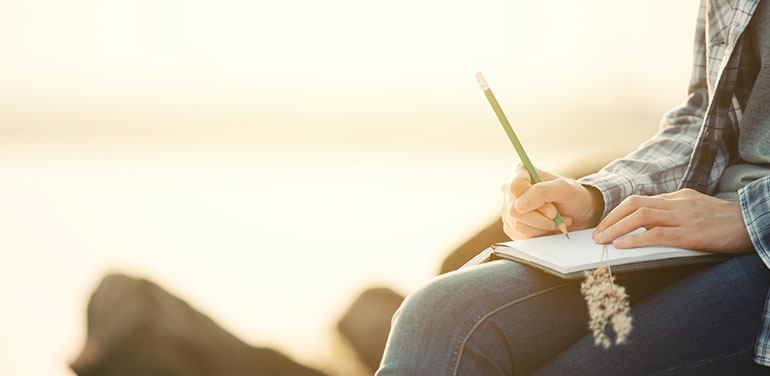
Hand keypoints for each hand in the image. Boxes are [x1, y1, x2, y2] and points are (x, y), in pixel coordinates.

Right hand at [501, 164, 604, 239]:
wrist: (578, 215)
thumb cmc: (573, 197)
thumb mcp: (565, 189)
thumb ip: (542, 192)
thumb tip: (518, 206)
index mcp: (520, 173)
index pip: (515, 187)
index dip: (534, 200)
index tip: (553, 208)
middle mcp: (510, 191)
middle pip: (515, 210)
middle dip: (541, 217)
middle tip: (556, 215)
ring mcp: (509, 210)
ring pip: (518, 226)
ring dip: (542, 226)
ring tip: (556, 221)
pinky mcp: (512, 227)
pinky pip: (520, 236)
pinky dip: (539, 234)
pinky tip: (548, 227)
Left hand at [592, 188, 752, 252]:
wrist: (756, 223)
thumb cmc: (726, 222)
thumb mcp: (697, 210)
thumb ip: (674, 213)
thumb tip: (648, 224)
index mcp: (678, 197)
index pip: (639, 201)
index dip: (617, 213)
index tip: (604, 225)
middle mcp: (678, 203)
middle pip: (634, 205)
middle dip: (611, 219)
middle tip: (596, 234)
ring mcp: (684, 217)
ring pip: (640, 217)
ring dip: (616, 229)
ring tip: (602, 241)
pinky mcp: (691, 234)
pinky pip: (657, 235)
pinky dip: (635, 240)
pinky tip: (621, 246)